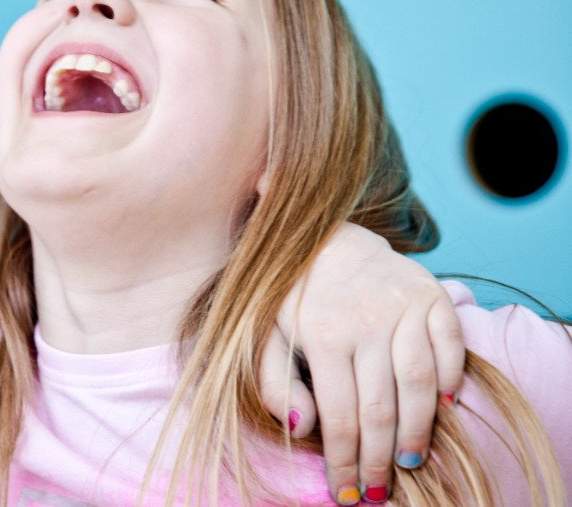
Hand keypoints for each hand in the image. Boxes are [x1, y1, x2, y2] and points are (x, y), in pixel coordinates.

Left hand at [259, 223, 463, 504]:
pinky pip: (450, 346)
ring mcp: (404, 307)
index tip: (346, 491)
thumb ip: (275, 382)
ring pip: (421, 384)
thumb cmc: (290, 294)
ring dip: (419, 430)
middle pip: (382, 408)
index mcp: (323, 335)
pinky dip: (450, 379)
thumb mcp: (265, 333)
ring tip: (408, 460)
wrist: (323, 234)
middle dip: (379, 459)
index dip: (345, 460)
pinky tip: (440, 406)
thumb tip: (301, 429)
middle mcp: (367, 321)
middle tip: (378, 490)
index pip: (341, 415)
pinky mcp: (431, 294)